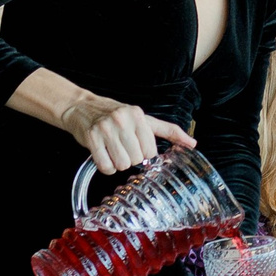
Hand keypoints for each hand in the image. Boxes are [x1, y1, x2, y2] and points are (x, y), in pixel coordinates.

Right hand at [59, 94, 194, 174]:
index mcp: (138, 115)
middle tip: (123, 148)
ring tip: (113, 151)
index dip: (144, 154)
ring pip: (121, 165)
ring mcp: (105, 129)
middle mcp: (122, 120)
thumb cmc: (117, 115)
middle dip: (130, 159)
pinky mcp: (91, 138)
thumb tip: (193, 143)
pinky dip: (105, 167)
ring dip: (118, 164)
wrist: (82, 107)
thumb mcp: (145, 119)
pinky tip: (104, 156)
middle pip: (136, 159)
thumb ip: (169, 131)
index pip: (150, 151)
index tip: (136, 147)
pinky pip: (105, 166)